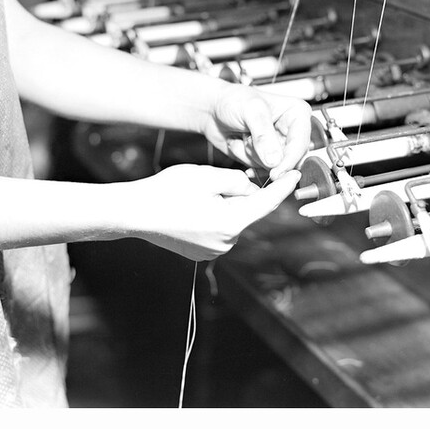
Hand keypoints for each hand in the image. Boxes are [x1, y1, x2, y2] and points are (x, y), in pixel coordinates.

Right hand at [126, 165, 300, 260]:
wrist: (133, 213)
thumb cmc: (167, 191)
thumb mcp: (208, 176)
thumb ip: (238, 180)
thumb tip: (251, 188)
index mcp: (231, 223)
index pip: (266, 203)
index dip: (283, 187)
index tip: (296, 175)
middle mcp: (226, 243)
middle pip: (246, 211)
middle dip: (239, 194)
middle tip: (214, 180)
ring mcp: (213, 251)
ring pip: (231, 220)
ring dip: (224, 205)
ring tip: (195, 195)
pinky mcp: (201, 253)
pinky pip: (217, 230)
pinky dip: (212, 217)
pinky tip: (191, 208)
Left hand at [202, 84, 311, 180]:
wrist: (212, 109)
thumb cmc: (231, 100)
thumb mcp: (250, 110)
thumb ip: (263, 135)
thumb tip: (275, 160)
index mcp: (297, 114)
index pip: (300, 145)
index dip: (289, 161)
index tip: (275, 172)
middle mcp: (290, 132)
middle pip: (289, 160)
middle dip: (263, 154)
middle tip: (247, 137)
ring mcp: (277, 146)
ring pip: (272, 167)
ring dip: (251, 154)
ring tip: (242, 135)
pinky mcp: (264, 158)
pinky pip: (260, 170)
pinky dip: (245, 159)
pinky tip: (239, 144)